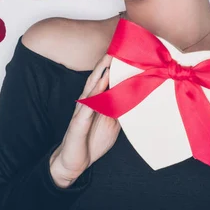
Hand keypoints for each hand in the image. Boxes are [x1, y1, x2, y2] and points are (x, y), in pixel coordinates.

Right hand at [50, 53, 120, 182]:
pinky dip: (93, 96)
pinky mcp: (78, 123)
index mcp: (95, 102)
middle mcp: (88, 102)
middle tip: (116, 47)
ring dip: (99, 74)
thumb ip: (119, 109)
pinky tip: (98, 88)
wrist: (74, 162)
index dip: (112, 67)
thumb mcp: (111, 124)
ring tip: (107, 61)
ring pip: (91, 88)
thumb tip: (134, 99)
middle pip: (97, 78)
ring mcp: (82, 111)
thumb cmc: (91, 140)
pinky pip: (87, 107)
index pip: (104, 80)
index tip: (123, 53)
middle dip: (105, 63)